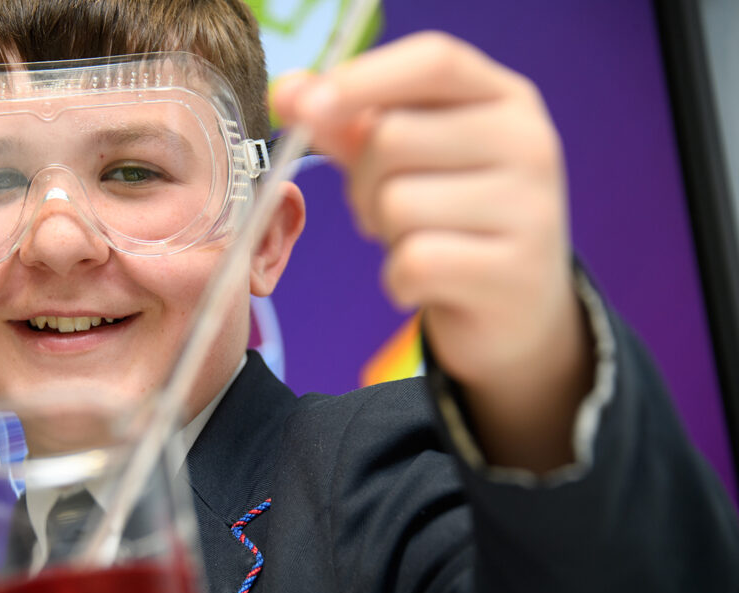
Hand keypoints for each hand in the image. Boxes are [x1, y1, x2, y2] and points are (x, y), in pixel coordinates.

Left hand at [273, 32, 592, 469]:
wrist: (514, 308)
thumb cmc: (450, 218)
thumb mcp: (407, 161)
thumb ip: (348, 123)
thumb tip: (287, 93)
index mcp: (505, 98)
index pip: (434, 60)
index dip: (361, 78)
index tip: (303, 107)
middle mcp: (529, 142)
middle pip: (393, 138)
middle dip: (362, 181)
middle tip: (383, 209)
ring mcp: (531, 208)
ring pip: (397, 203)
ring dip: (384, 233)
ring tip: (415, 243)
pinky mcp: (514, 272)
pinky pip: (414, 261)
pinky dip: (398, 279)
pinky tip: (423, 283)